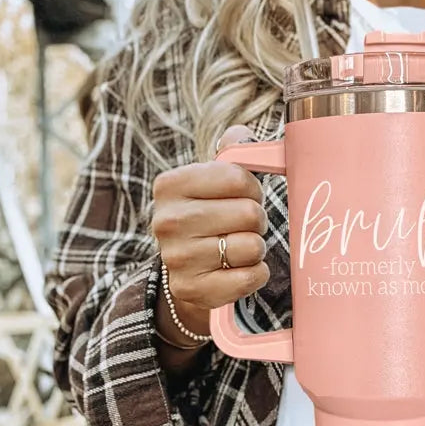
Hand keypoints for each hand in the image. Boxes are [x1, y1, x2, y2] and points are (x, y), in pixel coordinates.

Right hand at [152, 125, 269, 336]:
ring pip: (252, 246)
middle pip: (251, 213)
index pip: (239, 178)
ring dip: (256, 249)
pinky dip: (256, 274)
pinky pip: (251, 276)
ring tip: (237, 248)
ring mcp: (178, 259)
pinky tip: (238, 270)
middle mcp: (168, 221)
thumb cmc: (208, 217)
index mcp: (170, 185)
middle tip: (242, 227)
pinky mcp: (193, 290)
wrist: (185, 272)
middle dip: (256, 221)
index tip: (244, 196)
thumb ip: (230, 153)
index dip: (253, 188)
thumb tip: (242, 135)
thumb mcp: (211, 182)